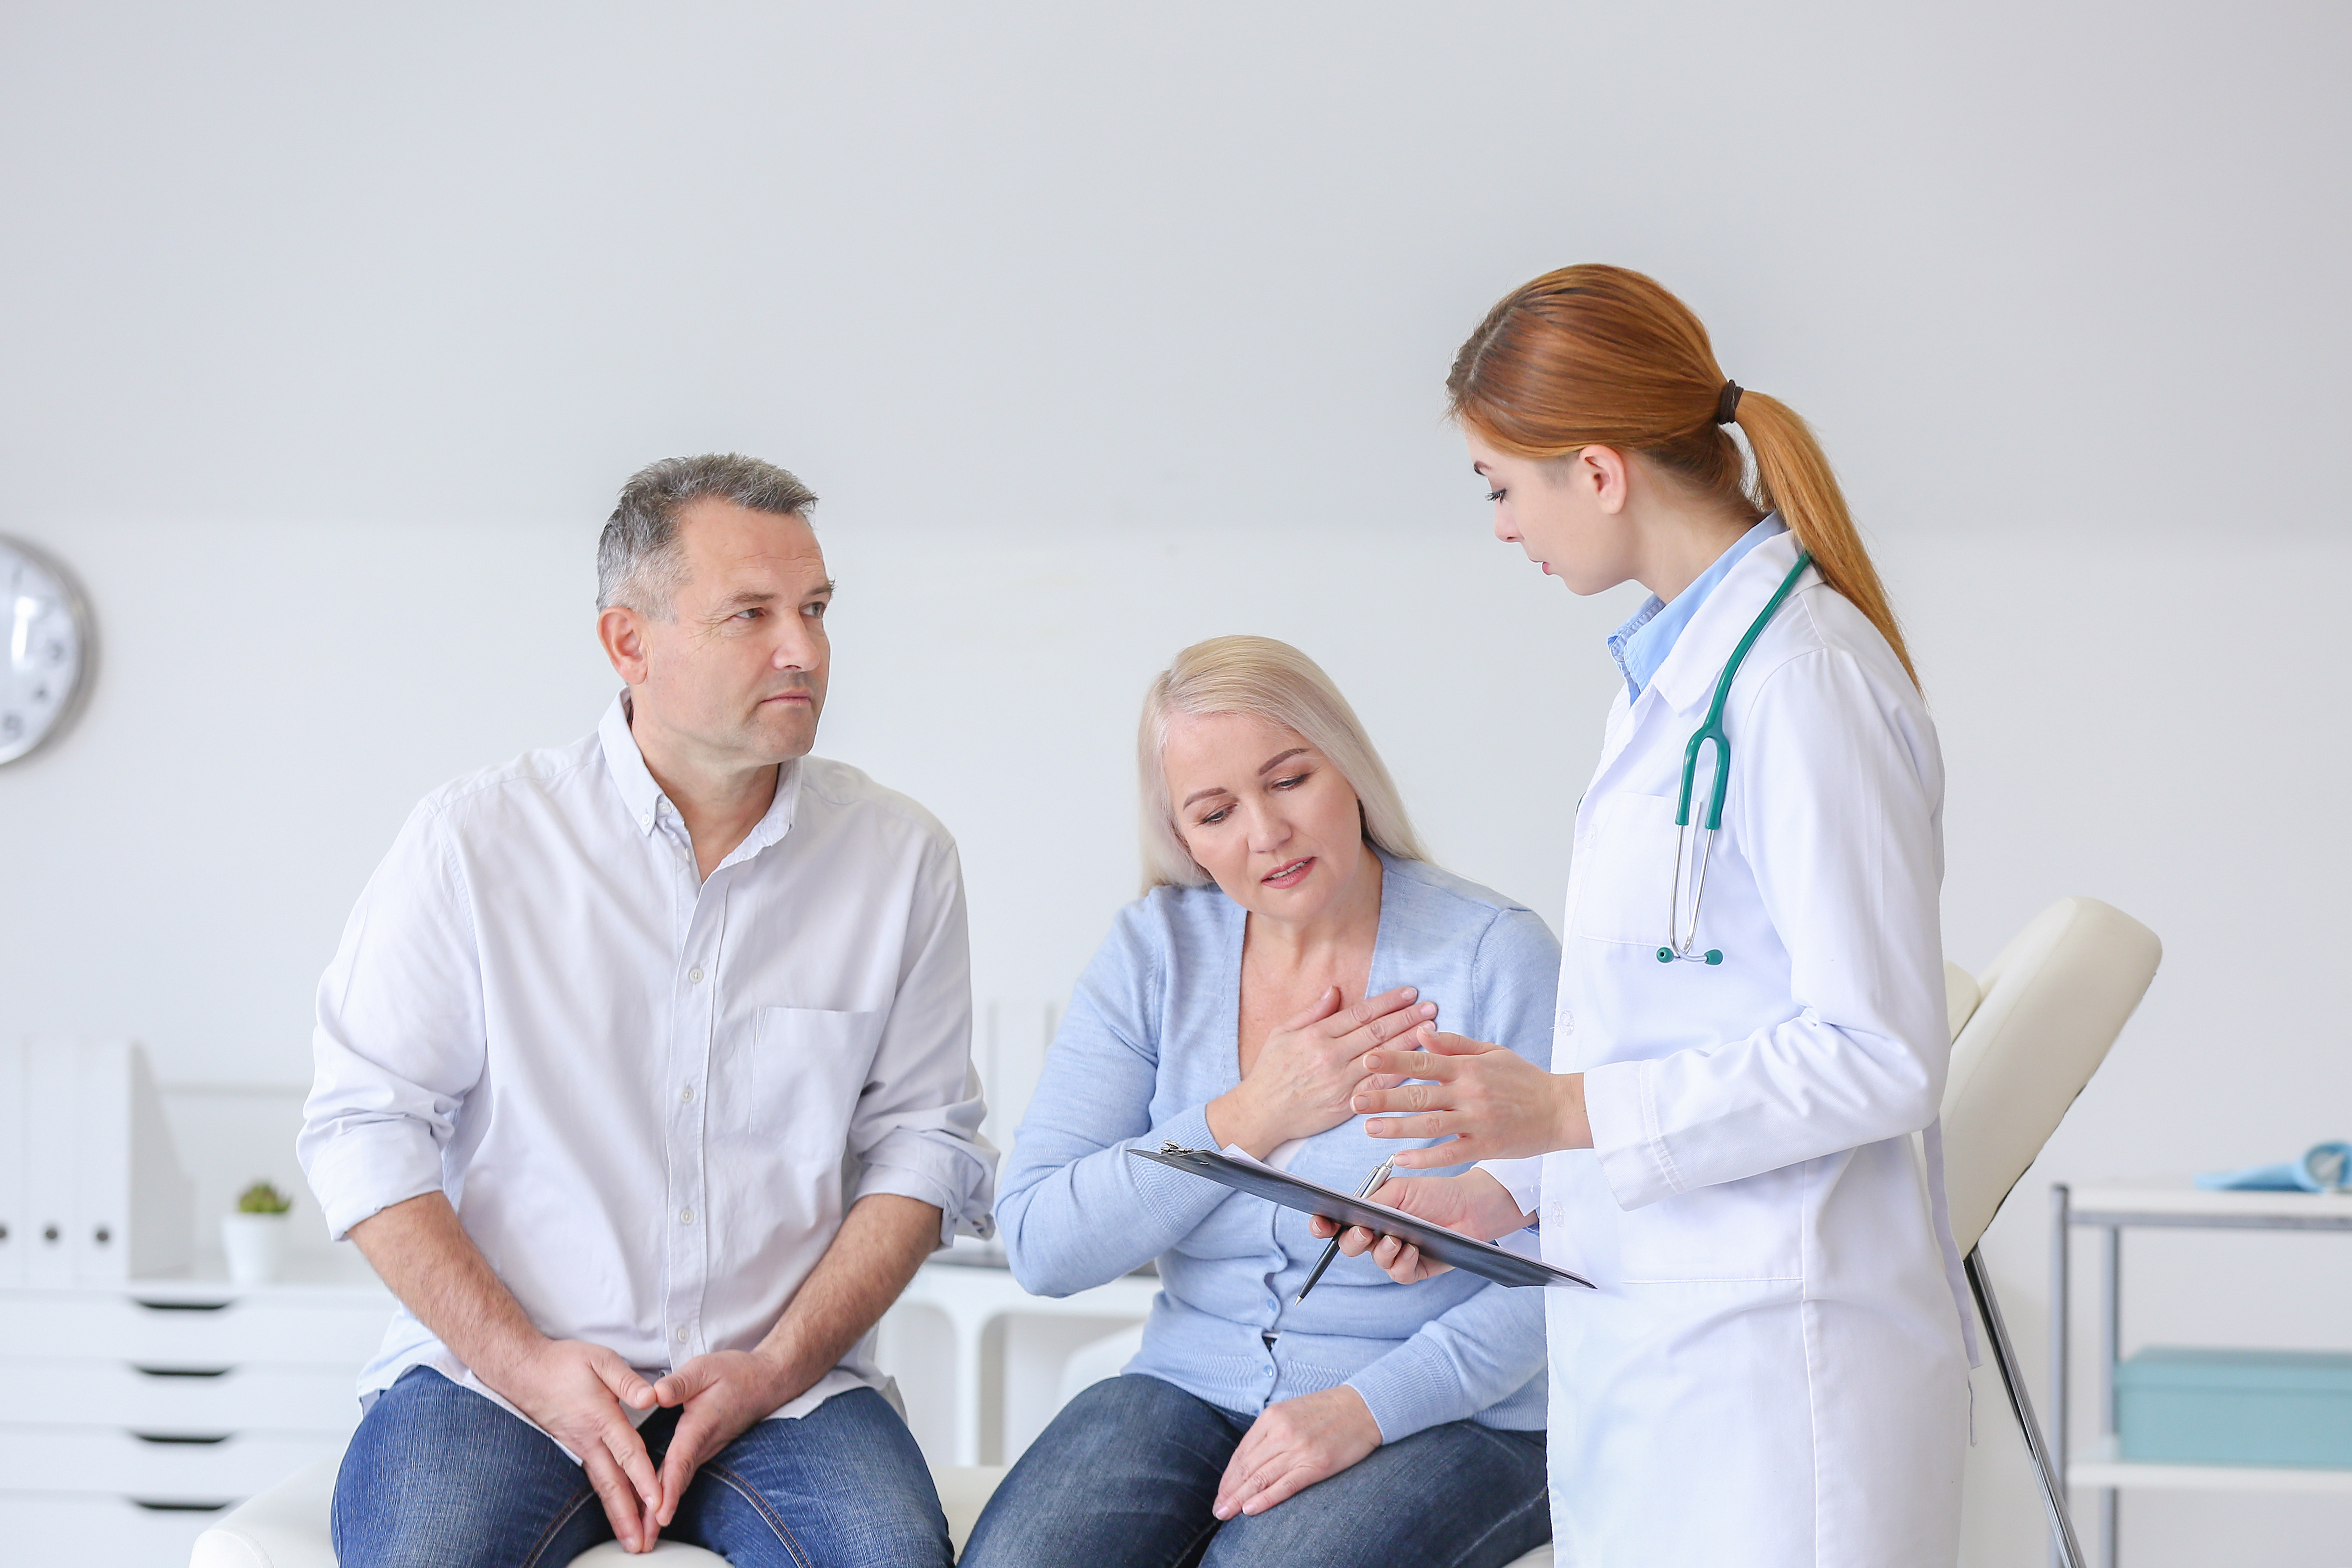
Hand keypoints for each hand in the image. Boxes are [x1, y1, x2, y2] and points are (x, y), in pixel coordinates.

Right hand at [493, 1338, 661, 1551]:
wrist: (524, 1371)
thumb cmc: (564, 1363)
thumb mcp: (600, 1359)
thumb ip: (627, 1379)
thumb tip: (651, 1397)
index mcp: (601, 1417)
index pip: (627, 1453)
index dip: (643, 1479)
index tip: (657, 1502)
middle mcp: (589, 1440)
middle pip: (613, 1484)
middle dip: (628, 1516)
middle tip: (642, 1544)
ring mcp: (580, 1447)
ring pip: (602, 1487)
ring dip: (618, 1516)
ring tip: (631, 1541)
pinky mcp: (576, 1449)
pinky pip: (595, 1480)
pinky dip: (607, 1500)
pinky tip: (616, 1514)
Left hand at [649, 1349, 801, 1528]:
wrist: (766, 1382)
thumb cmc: (735, 1373)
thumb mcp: (705, 1368)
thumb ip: (680, 1382)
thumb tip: (656, 1394)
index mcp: (700, 1424)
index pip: (681, 1460)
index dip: (668, 1487)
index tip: (659, 1513)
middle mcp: (704, 1443)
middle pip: (678, 1482)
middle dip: (660, 1512)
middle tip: (645, 1540)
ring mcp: (706, 1449)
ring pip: (680, 1482)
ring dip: (663, 1507)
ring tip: (646, 1534)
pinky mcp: (704, 1449)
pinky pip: (682, 1475)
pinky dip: (669, 1494)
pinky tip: (656, 1507)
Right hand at [1206, 985, 1434, 1156]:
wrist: (1260, 1114)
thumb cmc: (1270, 1072)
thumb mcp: (1282, 1033)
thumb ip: (1312, 1012)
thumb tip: (1335, 990)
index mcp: (1316, 1035)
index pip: (1360, 1013)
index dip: (1387, 1002)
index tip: (1409, 993)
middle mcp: (1331, 1056)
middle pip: (1377, 1032)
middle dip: (1407, 1017)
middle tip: (1431, 1007)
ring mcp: (1341, 1082)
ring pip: (1383, 1058)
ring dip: (1410, 1042)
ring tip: (1433, 1029)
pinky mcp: (1347, 1104)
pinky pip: (1379, 1087)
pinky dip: (1400, 1074)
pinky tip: (1418, 1064)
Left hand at [1211, 1385, 1381, 1519]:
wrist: (1364, 1407)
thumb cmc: (1327, 1411)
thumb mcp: (1291, 1411)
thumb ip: (1270, 1432)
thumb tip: (1250, 1460)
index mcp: (1272, 1417)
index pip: (1241, 1453)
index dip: (1228, 1477)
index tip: (1221, 1493)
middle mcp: (1281, 1432)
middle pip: (1247, 1467)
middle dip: (1229, 1491)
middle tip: (1218, 1509)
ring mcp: (1299, 1449)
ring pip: (1260, 1478)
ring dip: (1239, 1499)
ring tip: (1226, 1513)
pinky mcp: (1316, 1465)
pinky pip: (1284, 1486)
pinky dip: (1265, 1499)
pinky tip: (1250, 1510)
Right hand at [1308, 1169, 1530, 1284]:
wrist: (1470, 1205)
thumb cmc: (1435, 1193)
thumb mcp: (1401, 1189)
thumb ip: (1374, 1199)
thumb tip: (1354, 1213)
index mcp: (1370, 1213)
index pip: (1338, 1222)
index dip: (1323, 1225)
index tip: (1320, 1223)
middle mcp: (1379, 1235)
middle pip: (1349, 1246)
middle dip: (1352, 1241)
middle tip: (1366, 1232)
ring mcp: (1396, 1253)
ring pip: (1376, 1261)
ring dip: (1383, 1252)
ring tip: (1398, 1240)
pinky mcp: (1415, 1268)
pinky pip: (1399, 1275)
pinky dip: (1402, 1263)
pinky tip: (1413, 1250)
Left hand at [1350, 1027, 1589, 1165]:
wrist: (1560, 1109)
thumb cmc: (1524, 1079)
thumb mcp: (1491, 1052)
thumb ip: (1455, 1044)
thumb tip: (1422, 1033)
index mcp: (1469, 1068)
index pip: (1425, 1063)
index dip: (1395, 1061)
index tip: (1368, 1060)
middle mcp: (1471, 1093)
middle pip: (1420, 1095)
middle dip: (1384, 1097)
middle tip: (1354, 1099)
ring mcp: (1477, 1122)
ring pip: (1430, 1126)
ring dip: (1397, 1127)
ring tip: (1368, 1128)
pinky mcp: (1486, 1147)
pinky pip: (1450, 1154)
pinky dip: (1425, 1157)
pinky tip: (1401, 1159)